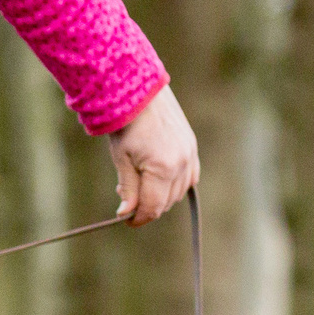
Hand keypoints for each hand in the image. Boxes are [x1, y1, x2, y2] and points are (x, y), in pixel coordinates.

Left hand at [107, 85, 198, 225]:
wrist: (143, 94)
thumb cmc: (127, 125)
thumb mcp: (121, 159)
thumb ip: (128, 188)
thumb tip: (125, 214)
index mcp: (162, 168)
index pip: (153, 207)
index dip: (138, 218)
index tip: (125, 220)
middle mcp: (181, 164)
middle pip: (166, 202)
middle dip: (147, 207)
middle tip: (127, 199)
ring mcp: (190, 155)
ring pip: (179, 192)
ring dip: (161, 196)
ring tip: (139, 183)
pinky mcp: (192, 147)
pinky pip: (190, 178)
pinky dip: (175, 185)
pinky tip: (158, 179)